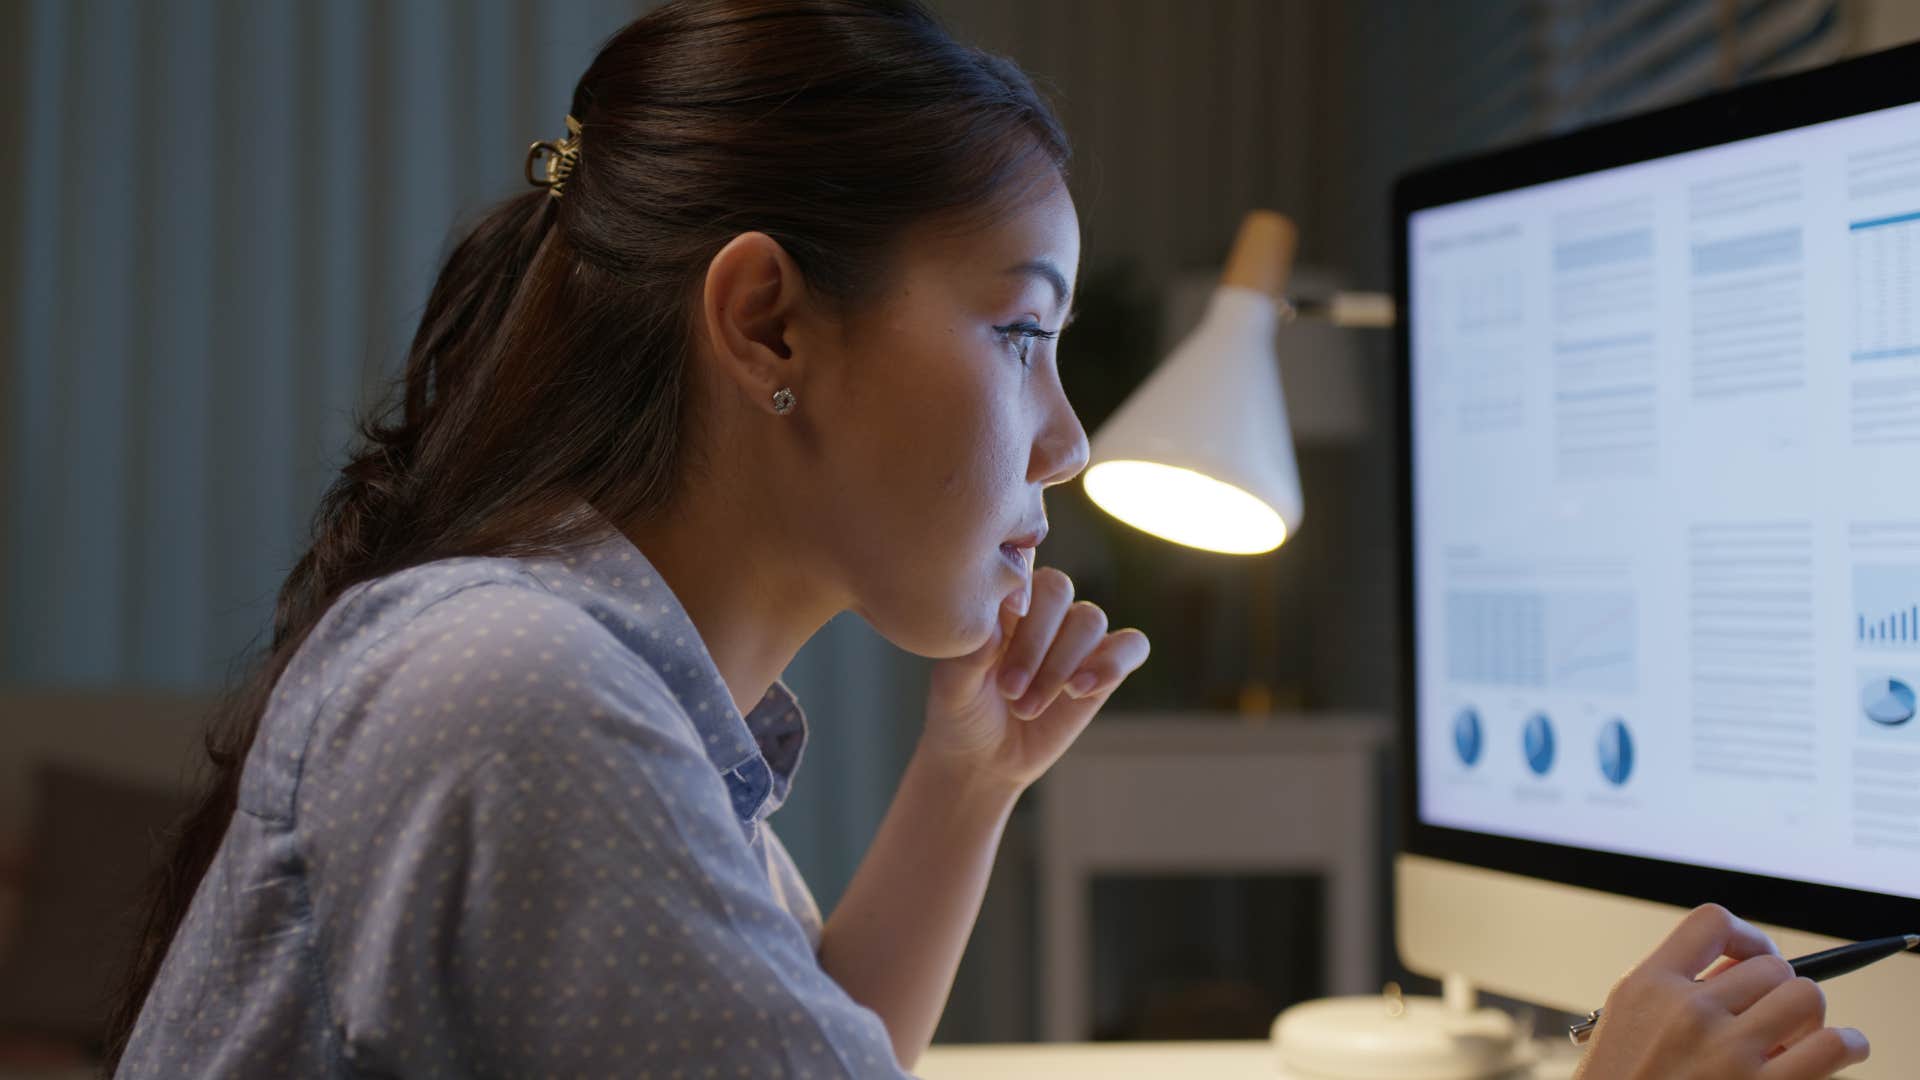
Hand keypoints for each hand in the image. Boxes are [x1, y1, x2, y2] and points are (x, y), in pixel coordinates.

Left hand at [918, 565, 1149, 791]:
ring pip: (1090, 620)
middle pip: (1059, 590)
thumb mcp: (953, 686)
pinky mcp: (1106, 667)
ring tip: (1028, 706)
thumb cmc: (961, 710)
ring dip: (1060, 665)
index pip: (1023, 567)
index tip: (1007, 620)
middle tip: (1009, 688)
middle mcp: (1045, 610)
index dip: (1021, 586)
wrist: (984, 757)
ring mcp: (1077, 637)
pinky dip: (1112, 663)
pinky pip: (1132, 645)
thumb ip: (972, 653)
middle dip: (1035, 641)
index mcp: (1005, 599)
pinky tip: (1078, 691)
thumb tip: (998, 621)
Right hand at [1573, 903, 1869, 1079]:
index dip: (1746, 937)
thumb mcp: (1627, 1021)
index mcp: (1650, 987)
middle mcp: (1689, 1013)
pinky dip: (1847, 1043)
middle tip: (1767, 1015)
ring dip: (1808, 1015)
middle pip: (1771, 966)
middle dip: (1776, 989)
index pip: (1712, 924)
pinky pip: (1832, 1044)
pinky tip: (1839, 1050)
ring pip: (1805, 995)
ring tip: (1796, 1036)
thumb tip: (1741, 968)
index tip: (1749, 959)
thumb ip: (1673, 987)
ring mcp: (1728, 1054)